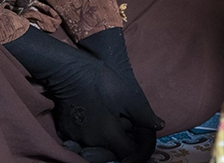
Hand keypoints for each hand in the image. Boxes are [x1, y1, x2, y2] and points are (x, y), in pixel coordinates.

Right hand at [78, 28, 160, 161]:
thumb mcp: (127, 95)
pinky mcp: (64, 131)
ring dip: (104, 137)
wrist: (67, 70)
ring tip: (108, 116)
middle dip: (120, 140)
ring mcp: (74, 137)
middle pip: (111, 150)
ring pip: (95, 145)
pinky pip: (81, 139)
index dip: (135, 146)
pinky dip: (90, 133)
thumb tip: (159, 126)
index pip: (127, 152)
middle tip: (123, 120)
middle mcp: (90, 141)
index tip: (137, 135)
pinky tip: (93, 116)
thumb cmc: (99, 80)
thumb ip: (144, 115)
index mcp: (107, 134)